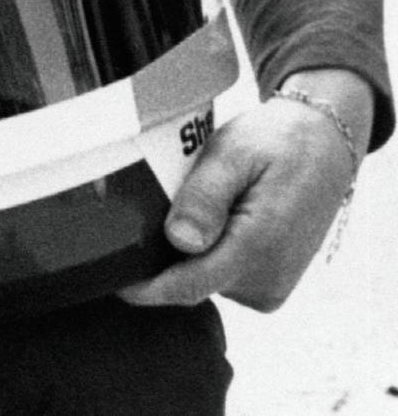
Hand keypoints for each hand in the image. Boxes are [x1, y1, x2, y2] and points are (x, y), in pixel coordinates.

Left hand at [118, 72, 365, 312]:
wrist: (323, 145)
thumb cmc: (275, 142)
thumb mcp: (233, 153)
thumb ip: (205, 197)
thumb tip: (180, 242)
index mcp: (259, 248)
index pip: (187, 286)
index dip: (143, 288)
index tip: (107, 277)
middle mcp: (267, 278)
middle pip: (190, 283)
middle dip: (157, 258)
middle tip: (134, 214)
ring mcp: (271, 285)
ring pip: (203, 281)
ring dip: (181, 254)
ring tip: (179, 205)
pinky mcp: (269, 283)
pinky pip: (221, 277)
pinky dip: (203, 255)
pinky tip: (201, 220)